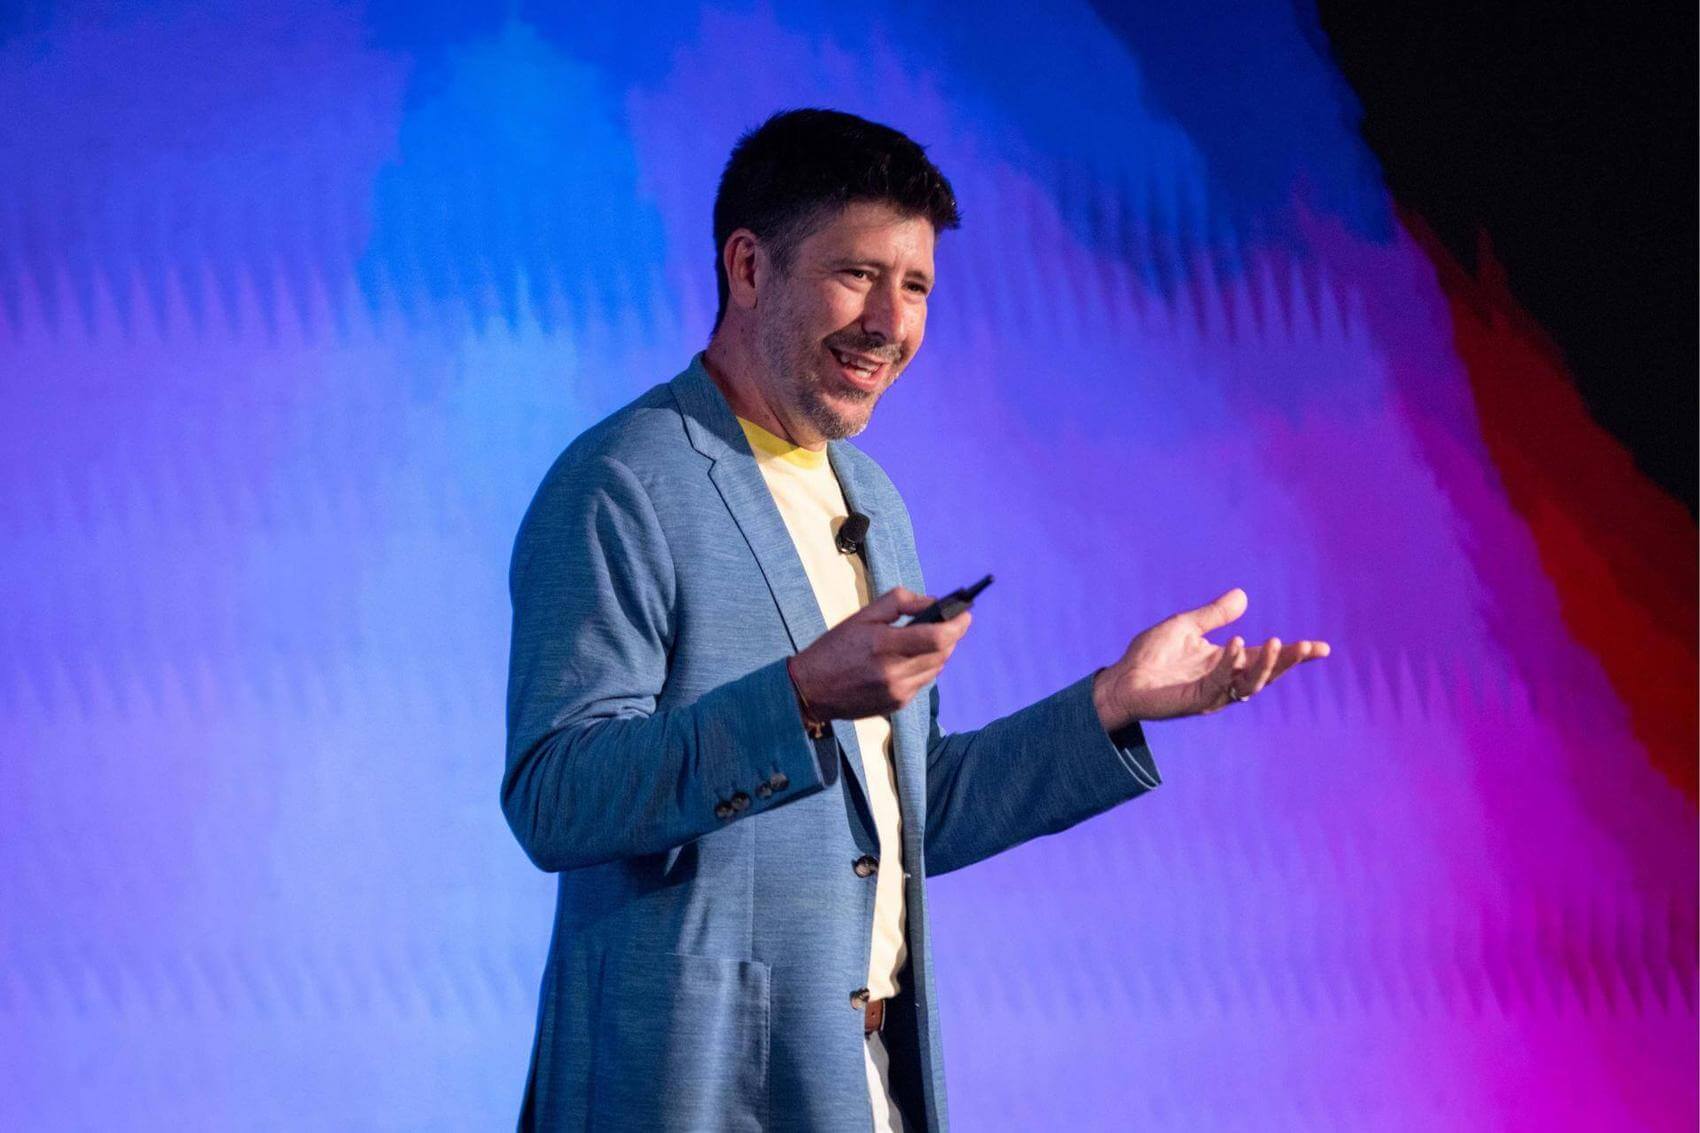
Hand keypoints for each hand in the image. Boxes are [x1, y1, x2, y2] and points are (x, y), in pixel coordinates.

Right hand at [791, 586, 971, 720]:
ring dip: (940, 652)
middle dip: (952, 636)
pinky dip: (925, 667)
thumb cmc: (834, 648)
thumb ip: (899, 602)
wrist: (811, 690)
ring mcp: (897, 692)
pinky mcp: (897, 705)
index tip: (966, 613)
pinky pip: (923, 682)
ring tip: (931, 639)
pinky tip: (911, 659)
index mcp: (884, 645)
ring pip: (936, 669)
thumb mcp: (862, 616)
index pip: (938, 637)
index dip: (958, 625)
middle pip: (943, 654)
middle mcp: (894, 673)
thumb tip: (932, 602)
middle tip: (951, 622)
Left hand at [1092, 588, 1329, 728]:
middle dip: (1289, 661)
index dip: (1293, 654)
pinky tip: (1235, 645)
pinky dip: (1229, 664)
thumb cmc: (1150, 655)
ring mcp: (1212, 693)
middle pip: (1266, 674)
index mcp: (1226, 663)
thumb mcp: (1186, 626)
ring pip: (1249, 683)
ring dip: (1265, 664)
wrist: (1122, 677)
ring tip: (1276, 642)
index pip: (1265, 658)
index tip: (1321, 647)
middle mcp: (1225, 681)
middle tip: (1311, 647)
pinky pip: (1219, 682)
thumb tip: (1243, 595)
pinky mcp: (1196, 700)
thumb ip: (1214, 615)